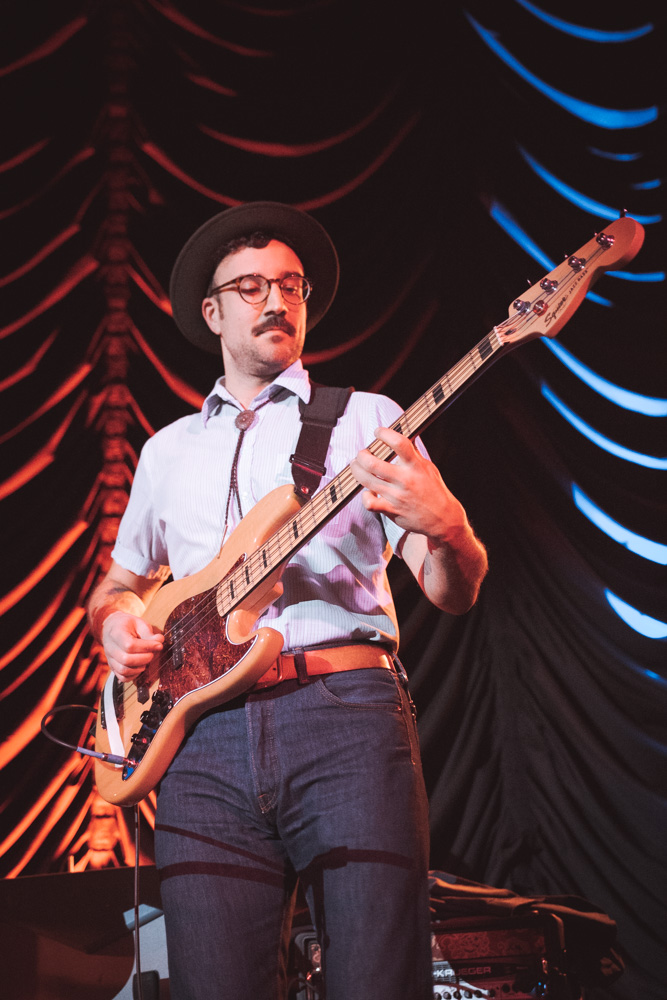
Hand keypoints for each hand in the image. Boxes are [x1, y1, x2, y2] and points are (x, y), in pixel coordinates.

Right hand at [101, 611, 163, 682]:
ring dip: (140, 667)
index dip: (147, 647)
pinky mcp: (113, 667)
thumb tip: (159, 641)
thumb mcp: (139, 623)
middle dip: (145, 658)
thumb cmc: (127, 625)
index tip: (158, 645)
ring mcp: (110, 659)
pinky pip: (122, 677)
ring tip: (146, 659)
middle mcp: (110, 648)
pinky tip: (141, 666)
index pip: (129, 645)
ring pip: (124, 670)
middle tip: (152, 653)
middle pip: (126, 659)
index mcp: (116, 633)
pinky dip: (134, 675)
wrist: (112, 628)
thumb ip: (149, 633)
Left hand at [350, 426, 466, 540]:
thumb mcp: (428, 468)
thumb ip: (413, 454)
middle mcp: (405, 480)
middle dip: (362, 455)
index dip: (385, 434)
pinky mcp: (391, 510)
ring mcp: (396, 496)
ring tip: (356, 465)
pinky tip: (368, 492)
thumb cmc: (434, 491)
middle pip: (373, 463)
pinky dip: (365, 496)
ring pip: (366, 480)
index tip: (378, 432)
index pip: (399, 443)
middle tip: (362, 453)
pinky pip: (369, 503)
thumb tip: (404, 436)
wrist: (442, 519)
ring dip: (357, 470)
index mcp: (416, 466)